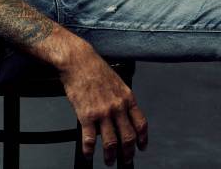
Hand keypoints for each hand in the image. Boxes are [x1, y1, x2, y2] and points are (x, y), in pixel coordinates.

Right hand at [59, 45, 147, 165]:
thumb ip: (122, 98)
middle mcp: (117, 107)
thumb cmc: (95, 68)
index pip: (141, 124)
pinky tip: (88, 155)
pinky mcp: (86, 116)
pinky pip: (90, 140)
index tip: (141, 147)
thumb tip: (125, 114)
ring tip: (109, 161)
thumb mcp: (117, 81)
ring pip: (111, 143)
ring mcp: (102, 112)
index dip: (142, 139)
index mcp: (127, 97)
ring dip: (111, 156)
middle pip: (128, 138)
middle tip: (126, 160)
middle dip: (128, 153)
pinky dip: (89, 151)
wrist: (78, 61)